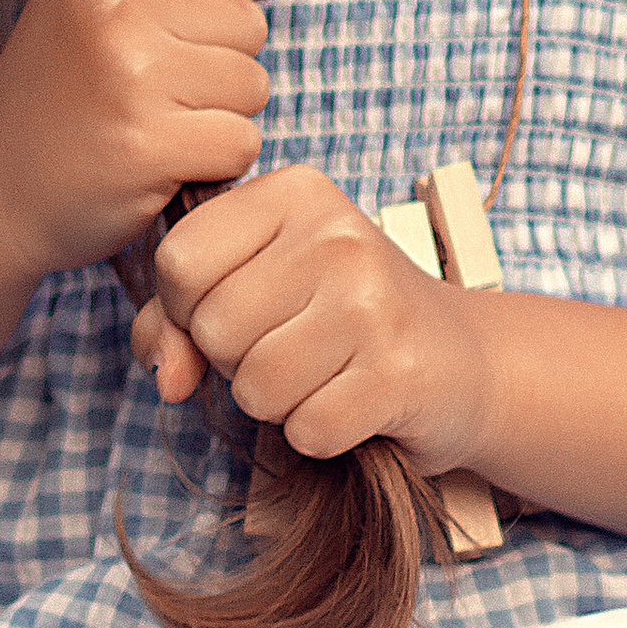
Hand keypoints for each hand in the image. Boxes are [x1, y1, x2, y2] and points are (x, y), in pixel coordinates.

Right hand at [0, 0, 305, 281]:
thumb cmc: (66, 93)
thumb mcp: (117, 7)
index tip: (154, 33)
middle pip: (249, 22)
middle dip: (216, 66)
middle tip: (140, 94)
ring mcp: (127, 72)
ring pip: (253, 84)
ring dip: (217, 117)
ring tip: (147, 125)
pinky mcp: (145, 143)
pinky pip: (242, 142)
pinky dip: (211, 164)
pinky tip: (154, 164)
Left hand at [132, 164, 492, 473]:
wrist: (461, 360)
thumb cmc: (341, 318)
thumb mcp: (258, 287)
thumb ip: (177, 318)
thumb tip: (165, 377)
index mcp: (296, 192)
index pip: (180, 260)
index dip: (185, 309)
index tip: (235, 312)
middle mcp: (338, 235)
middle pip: (213, 328)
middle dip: (236, 361)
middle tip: (293, 347)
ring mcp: (374, 302)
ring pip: (255, 387)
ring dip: (278, 402)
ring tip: (324, 374)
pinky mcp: (400, 372)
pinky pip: (306, 430)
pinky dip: (319, 435)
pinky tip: (354, 403)